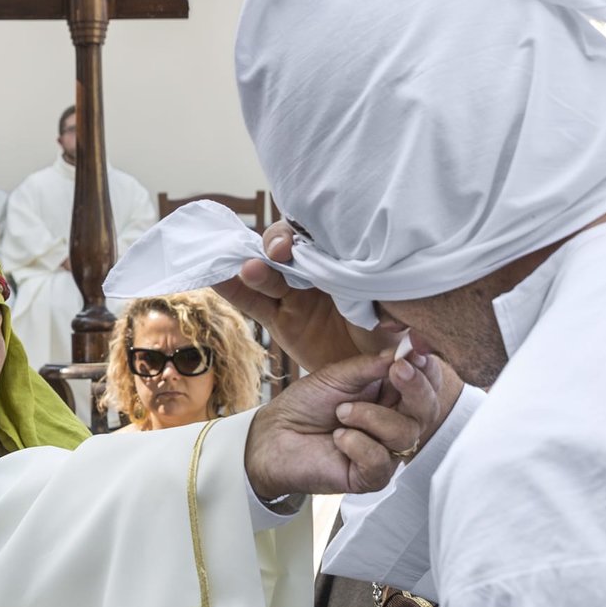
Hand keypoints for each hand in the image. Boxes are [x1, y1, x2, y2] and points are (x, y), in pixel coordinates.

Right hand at [217, 220, 400, 371]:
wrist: (380, 373)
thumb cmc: (392, 331)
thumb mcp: (391, 305)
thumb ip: (377, 288)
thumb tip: (377, 276)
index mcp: (342, 258)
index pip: (318, 233)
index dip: (305, 233)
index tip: (303, 245)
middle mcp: (314, 270)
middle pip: (286, 247)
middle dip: (279, 245)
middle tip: (279, 253)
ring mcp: (294, 295)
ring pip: (267, 274)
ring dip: (255, 268)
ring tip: (249, 270)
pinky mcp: (280, 320)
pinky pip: (252, 303)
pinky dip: (231, 289)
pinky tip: (213, 275)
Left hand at [244, 342, 451, 497]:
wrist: (275, 434)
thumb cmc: (307, 404)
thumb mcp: (339, 375)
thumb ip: (372, 366)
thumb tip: (403, 351)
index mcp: (392, 397)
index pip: (427, 385)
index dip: (426, 370)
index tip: (412, 354)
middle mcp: (395, 424)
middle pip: (427, 411)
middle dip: (416, 388)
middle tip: (396, 371)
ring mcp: (385, 452)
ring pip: (405, 435)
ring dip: (371, 417)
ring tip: (341, 412)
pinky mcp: (370, 477)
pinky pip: (380, 461)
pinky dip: (358, 444)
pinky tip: (338, 437)